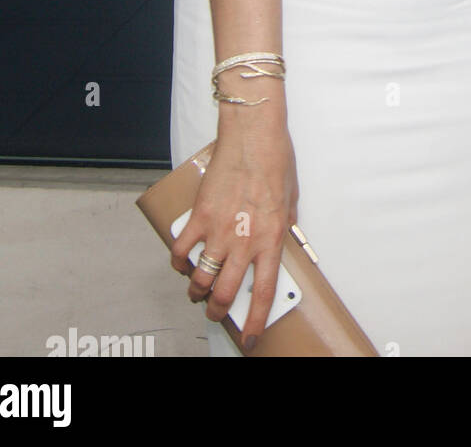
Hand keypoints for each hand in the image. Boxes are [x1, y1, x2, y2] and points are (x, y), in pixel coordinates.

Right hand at [169, 115, 298, 348]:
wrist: (253, 134)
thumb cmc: (276, 160)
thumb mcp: (291, 200)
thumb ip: (284, 226)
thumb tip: (282, 242)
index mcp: (271, 239)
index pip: (264, 293)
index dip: (256, 321)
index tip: (251, 337)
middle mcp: (244, 241)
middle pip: (224, 294)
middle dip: (217, 311)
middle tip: (216, 311)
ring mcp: (219, 231)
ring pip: (200, 280)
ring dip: (197, 291)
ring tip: (198, 290)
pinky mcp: (199, 216)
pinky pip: (181, 251)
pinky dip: (179, 262)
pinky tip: (182, 262)